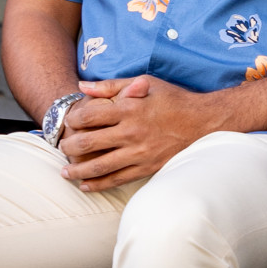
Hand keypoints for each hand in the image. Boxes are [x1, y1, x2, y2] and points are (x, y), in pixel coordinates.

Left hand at [58, 74, 215, 191]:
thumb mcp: (145, 82)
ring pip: (99, 166)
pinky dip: (98, 184)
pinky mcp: (146, 168)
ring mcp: (139, 153)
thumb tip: (83, 86)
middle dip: (70, 146)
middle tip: (62, 146)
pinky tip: (85, 186)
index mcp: (130, 109)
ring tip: (65, 171)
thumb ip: (112, 85)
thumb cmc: (173, 99)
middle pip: (89, 143)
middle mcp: (132, 133)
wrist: (204, 123)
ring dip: (78, 170)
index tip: (69, 122)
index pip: (90, 116)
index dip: (74, 119)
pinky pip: (116, 180)